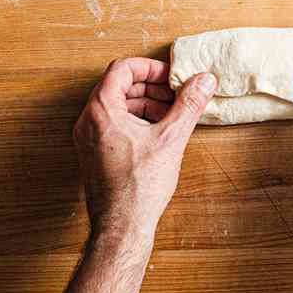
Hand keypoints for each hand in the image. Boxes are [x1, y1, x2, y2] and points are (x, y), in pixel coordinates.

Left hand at [73, 59, 211, 243]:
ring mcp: (87, 138)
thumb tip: (204, 80)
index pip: (122, 68)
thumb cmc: (139, 187)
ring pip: (116, 106)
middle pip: (118, 86)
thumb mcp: (171, 138)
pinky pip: (112, 125)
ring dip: (144, 104)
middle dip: (150, 86)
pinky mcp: (93, 153)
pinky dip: (134, 121)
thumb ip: (188, 104)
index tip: (171, 77)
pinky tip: (158, 133)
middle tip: (176, 95)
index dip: (150, 67)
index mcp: (101, 111)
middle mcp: (87, 122)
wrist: (122, 225)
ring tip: (171, 115)